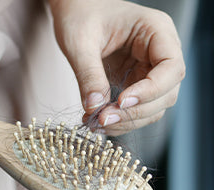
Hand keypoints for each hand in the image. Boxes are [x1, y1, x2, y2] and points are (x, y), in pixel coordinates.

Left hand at [49, 0, 184, 135]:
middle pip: (165, 92)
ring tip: (95, 124)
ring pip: (152, 105)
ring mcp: (148, 68)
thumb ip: (89, 74)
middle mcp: (158, 51)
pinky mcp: (134, 81)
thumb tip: (94, 108)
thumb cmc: (80, 14)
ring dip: (126, 120)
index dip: (150, 90)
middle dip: (134, 111)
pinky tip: (96, 121)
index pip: (170, 67)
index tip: (121, 102)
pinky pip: (135, 107)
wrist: (73, 9)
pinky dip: (119, 118)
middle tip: (102, 120)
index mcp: (155, 30)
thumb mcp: (80, 42)